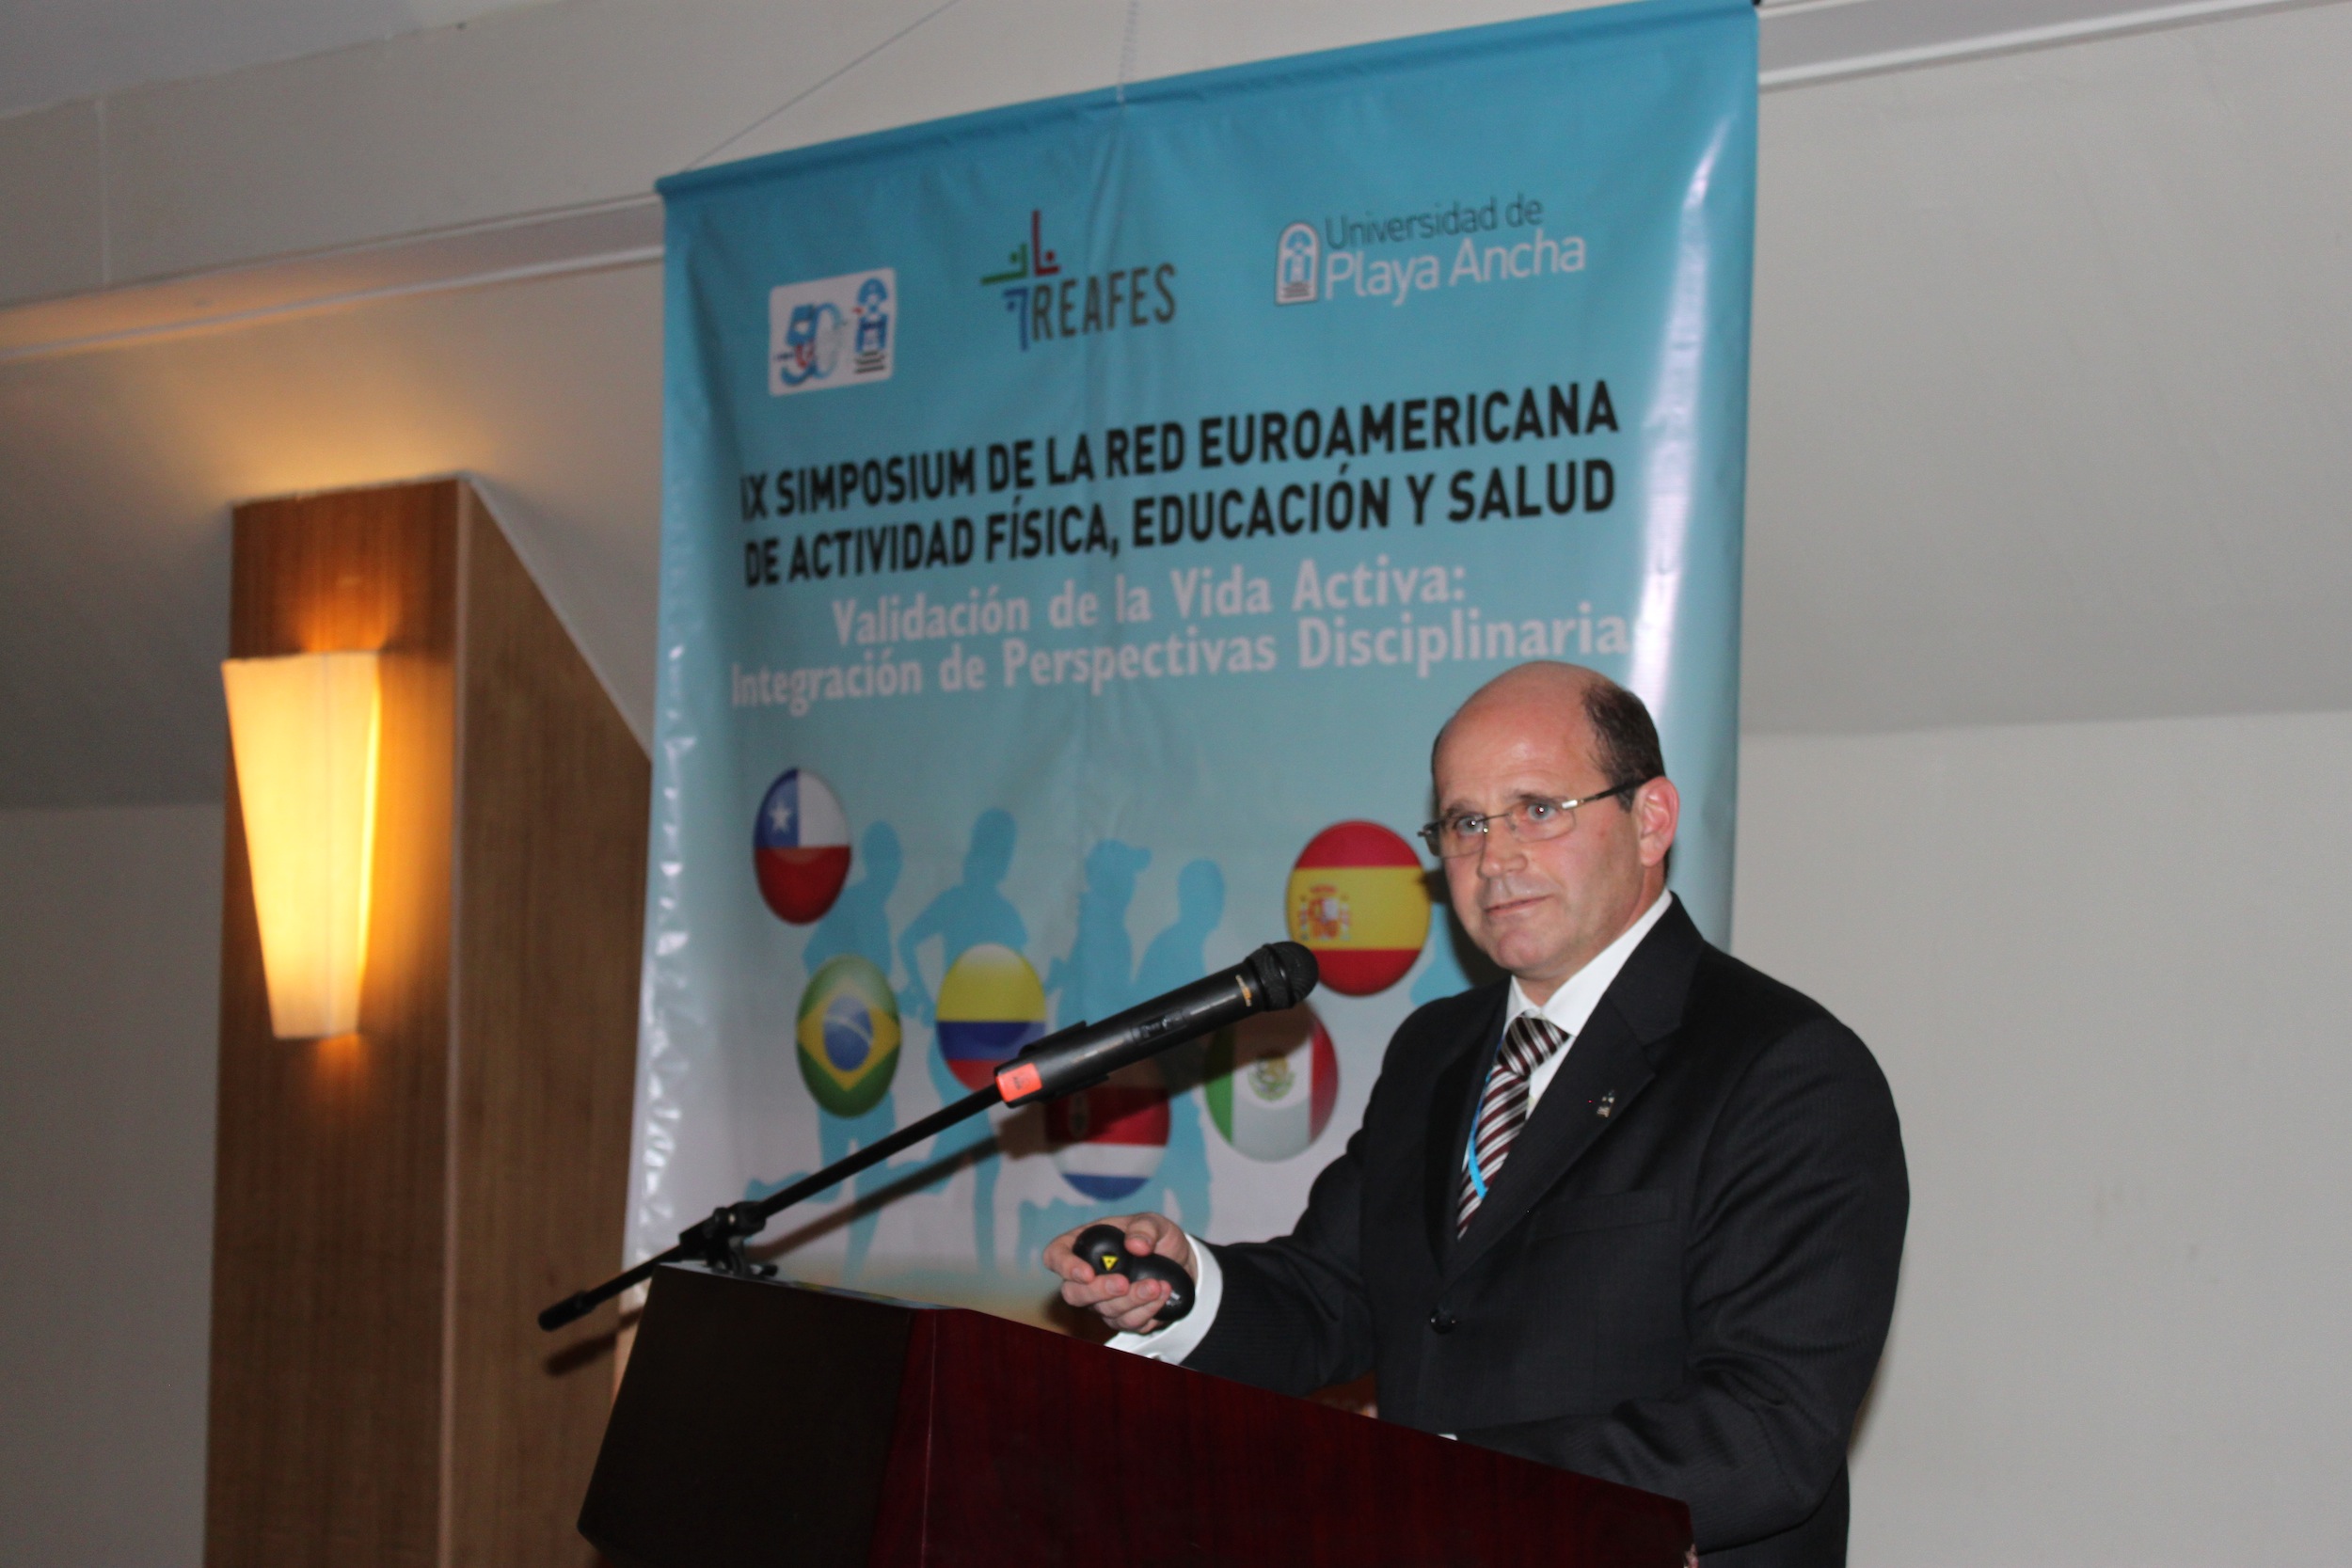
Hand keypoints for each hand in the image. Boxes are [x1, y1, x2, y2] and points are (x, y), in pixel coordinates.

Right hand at [1044, 1213, 1195, 1333]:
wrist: (1179, 1263)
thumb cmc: (1157, 1239)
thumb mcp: (1155, 1223)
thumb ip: (1145, 1227)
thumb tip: (1136, 1245)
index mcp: (1086, 1245)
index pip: (1055, 1256)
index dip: (1064, 1266)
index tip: (1087, 1273)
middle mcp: (1088, 1276)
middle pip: (1073, 1293)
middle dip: (1099, 1291)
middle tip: (1124, 1283)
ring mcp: (1103, 1300)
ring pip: (1105, 1311)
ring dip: (1133, 1300)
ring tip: (1158, 1285)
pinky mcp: (1122, 1317)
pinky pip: (1128, 1323)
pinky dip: (1147, 1310)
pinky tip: (1163, 1294)